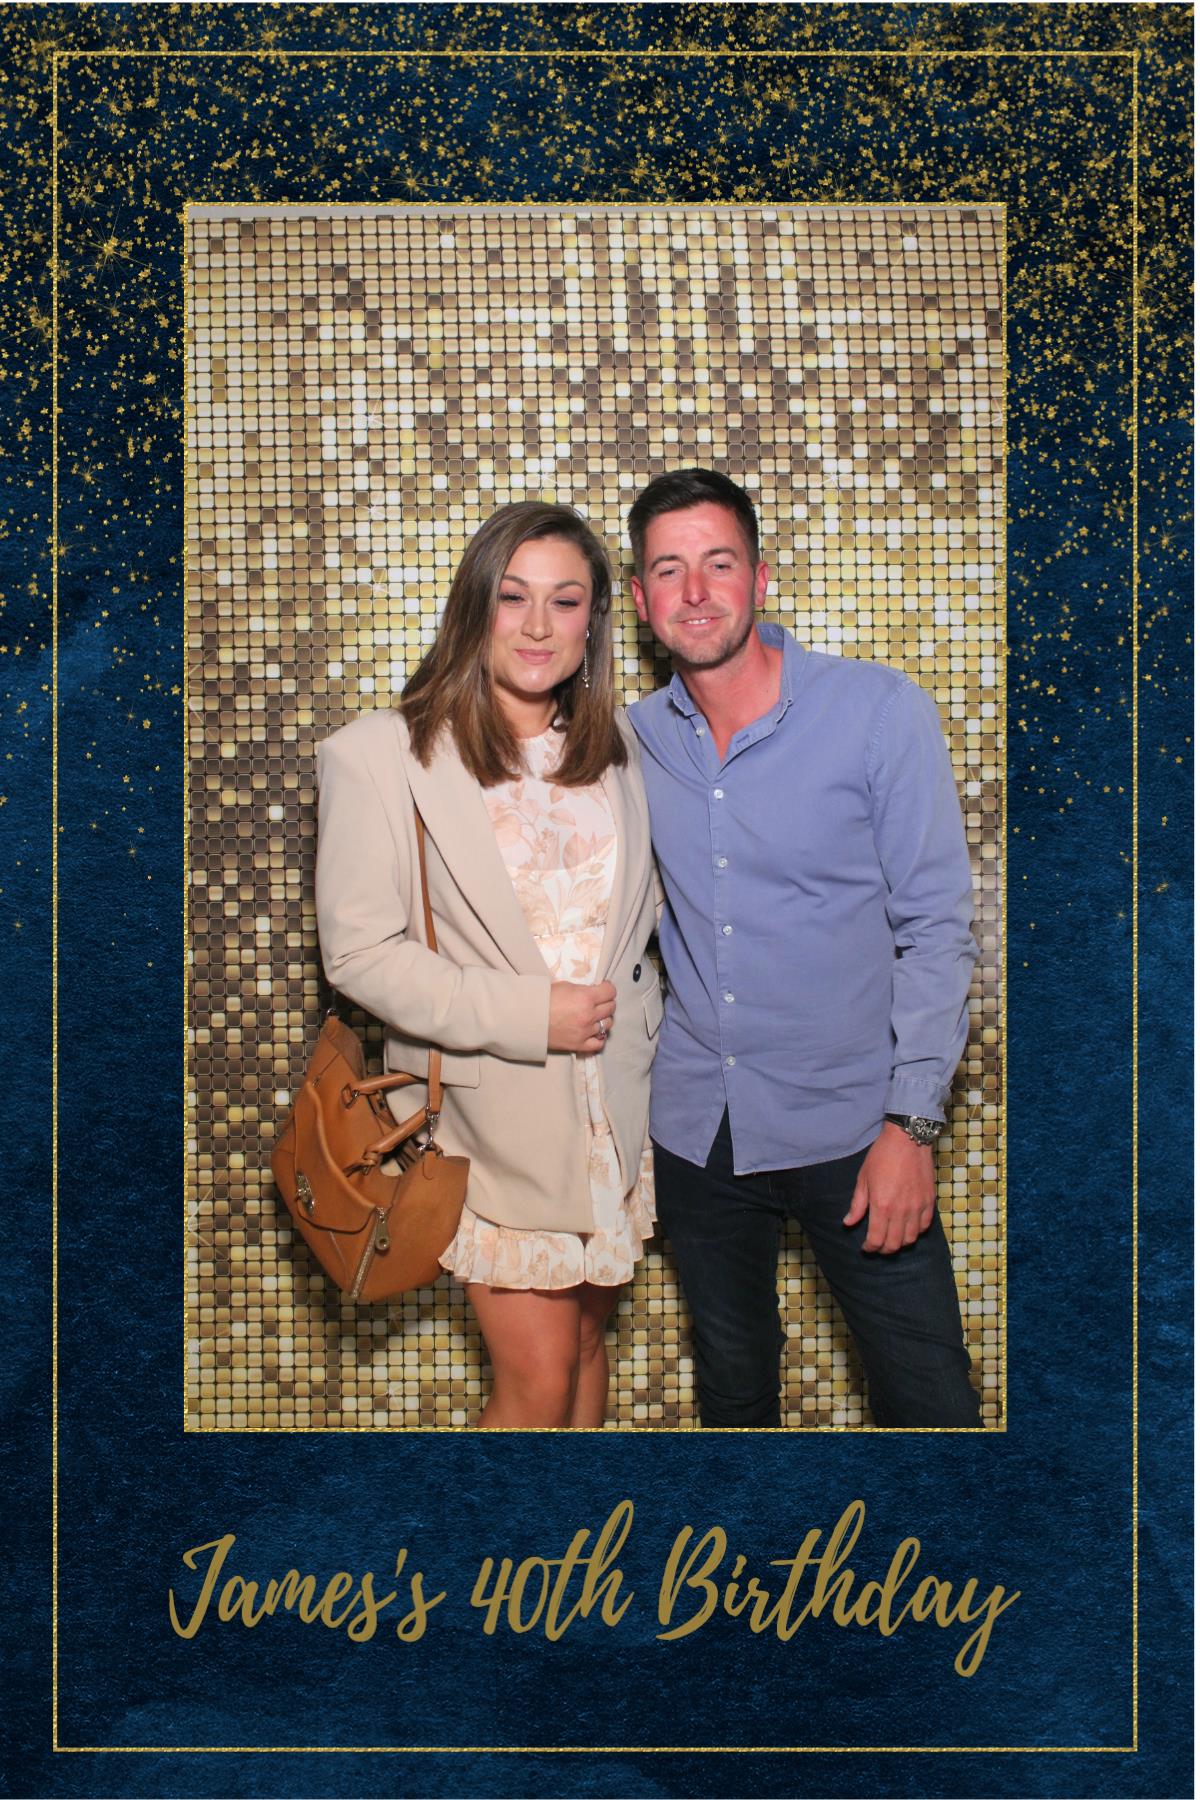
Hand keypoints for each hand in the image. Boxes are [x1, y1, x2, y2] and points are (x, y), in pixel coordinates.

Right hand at [548, 980, 615, 1054]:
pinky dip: (599, 1037)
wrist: (528, 1018)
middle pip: (611, 1007)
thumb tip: (594, 991)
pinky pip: (599, 1043)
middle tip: (598, 1002)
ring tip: (595, 1016)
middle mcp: (589, 1015)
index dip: (608, 988)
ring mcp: (586, 1031)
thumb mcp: (565, 986)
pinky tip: (594, 1032)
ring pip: (608, 1024)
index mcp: (586, 997)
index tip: (603, 989)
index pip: (611, 991)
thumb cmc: (544, 999)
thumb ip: (583, 989)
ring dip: (603, 1019)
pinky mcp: (580, 1044)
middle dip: (606, 1002)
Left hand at [843, 1121, 936, 1253]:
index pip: (876, 1239)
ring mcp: (917, 1207)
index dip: (869, 1248)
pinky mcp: (929, 1201)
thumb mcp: (863, 1179)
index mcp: (881, 1206)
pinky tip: (908, 1227)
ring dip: (900, 1243)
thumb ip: (857, 1205)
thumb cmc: (882, 1156)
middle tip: (877, 1246)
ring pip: (910, 1239)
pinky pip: (924, 1226)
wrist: (907, 1140)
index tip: (866, 1247)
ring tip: (892, 1238)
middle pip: (894, 1244)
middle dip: (883, 1249)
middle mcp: (901, 1211)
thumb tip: (848, 1223)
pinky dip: (916, 1232)